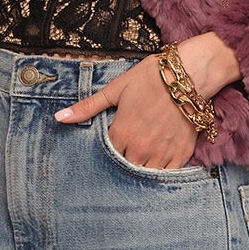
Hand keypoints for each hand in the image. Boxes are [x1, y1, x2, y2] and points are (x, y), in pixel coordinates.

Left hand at [53, 34, 240, 167]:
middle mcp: (140, 148)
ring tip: (141, 159)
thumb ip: (88, 107)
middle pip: (124, 167)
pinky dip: (161, 173)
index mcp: (121, 133)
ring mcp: (161, 153)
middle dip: (123, 161)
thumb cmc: (151, 78)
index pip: (106, 155)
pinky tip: (158, 164)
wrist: (189, 74)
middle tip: (126, 152)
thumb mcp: (116, 89)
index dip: (107, 150)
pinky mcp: (181, 154)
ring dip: (140, 169)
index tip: (112, 144)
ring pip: (145, 174)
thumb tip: (59, 118)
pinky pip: (168, 175)